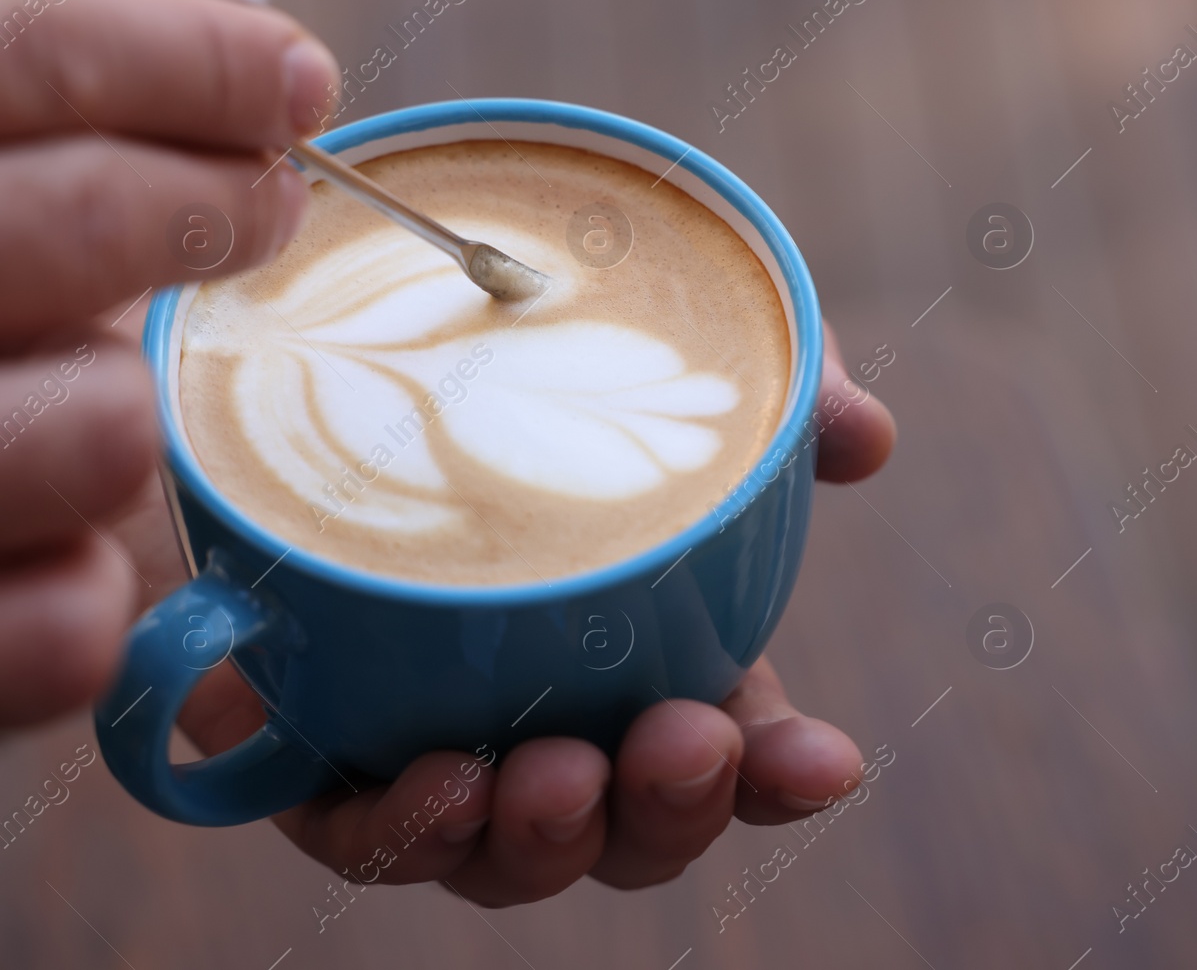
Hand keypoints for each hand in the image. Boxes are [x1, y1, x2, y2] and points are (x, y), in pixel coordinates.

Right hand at [0, 0, 337, 729]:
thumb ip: (70, 97)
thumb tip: (284, 78)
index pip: (23, 62)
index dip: (185, 65)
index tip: (293, 86)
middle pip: (69, 230)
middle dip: (199, 216)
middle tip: (263, 207)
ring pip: (101, 431)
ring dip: (135, 415)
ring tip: (102, 404)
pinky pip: (64, 628)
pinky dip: (96, 595)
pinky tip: (80, 559)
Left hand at [172, 324, 895, 905]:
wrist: (345, 343)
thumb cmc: (538, 366)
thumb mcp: (666, 355)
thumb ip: (775, 390)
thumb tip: (867, 436)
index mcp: (662, 657)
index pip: (741, 754)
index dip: (785, 775)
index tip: (827, 758)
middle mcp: (563, 717)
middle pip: (632, 830)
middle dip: (669, 810)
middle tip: (681, 740)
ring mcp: (451, 740)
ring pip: (507, 855)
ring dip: (544, 838)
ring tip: (549, 772)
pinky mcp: (328, 743)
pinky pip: (362, 830)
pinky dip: (402, 831)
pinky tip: (436, 780)